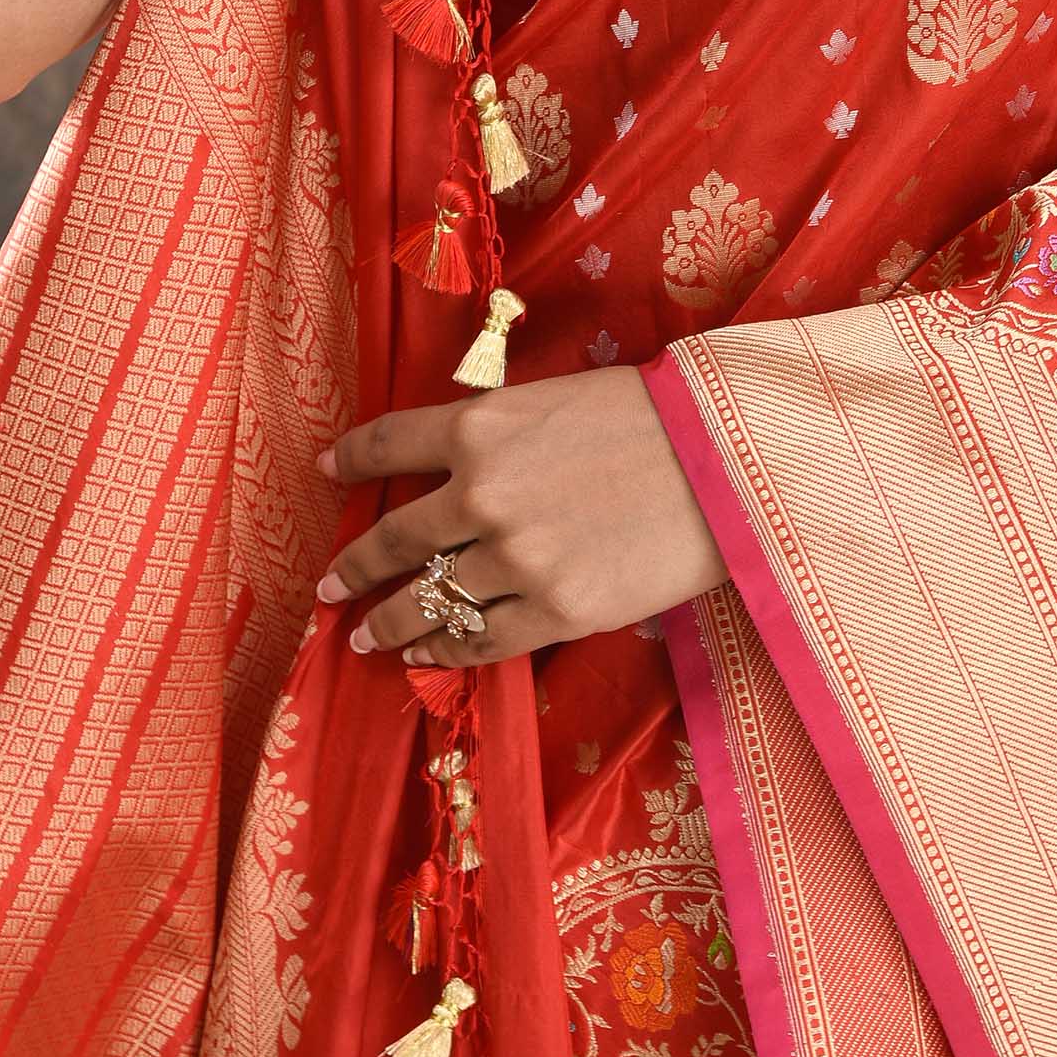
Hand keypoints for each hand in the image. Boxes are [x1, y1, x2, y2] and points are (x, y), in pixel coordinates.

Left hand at [318, 366, 728, 666]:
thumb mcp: (558, 401)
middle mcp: (483, 494)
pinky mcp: (556, 610)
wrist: (727, 466)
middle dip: (354, 567)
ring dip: (390, 621)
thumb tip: (466, 468)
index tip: (329, 470)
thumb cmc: (655, 418)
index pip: (390, 442)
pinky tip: (427, 654)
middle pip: (395, 538)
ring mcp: (516, 558)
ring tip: (368, 635)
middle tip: (329, 587)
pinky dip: (445, 650)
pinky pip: (481, 640)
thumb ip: (502, 434)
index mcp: (480, 427)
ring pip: (430, 599)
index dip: (352, 458)